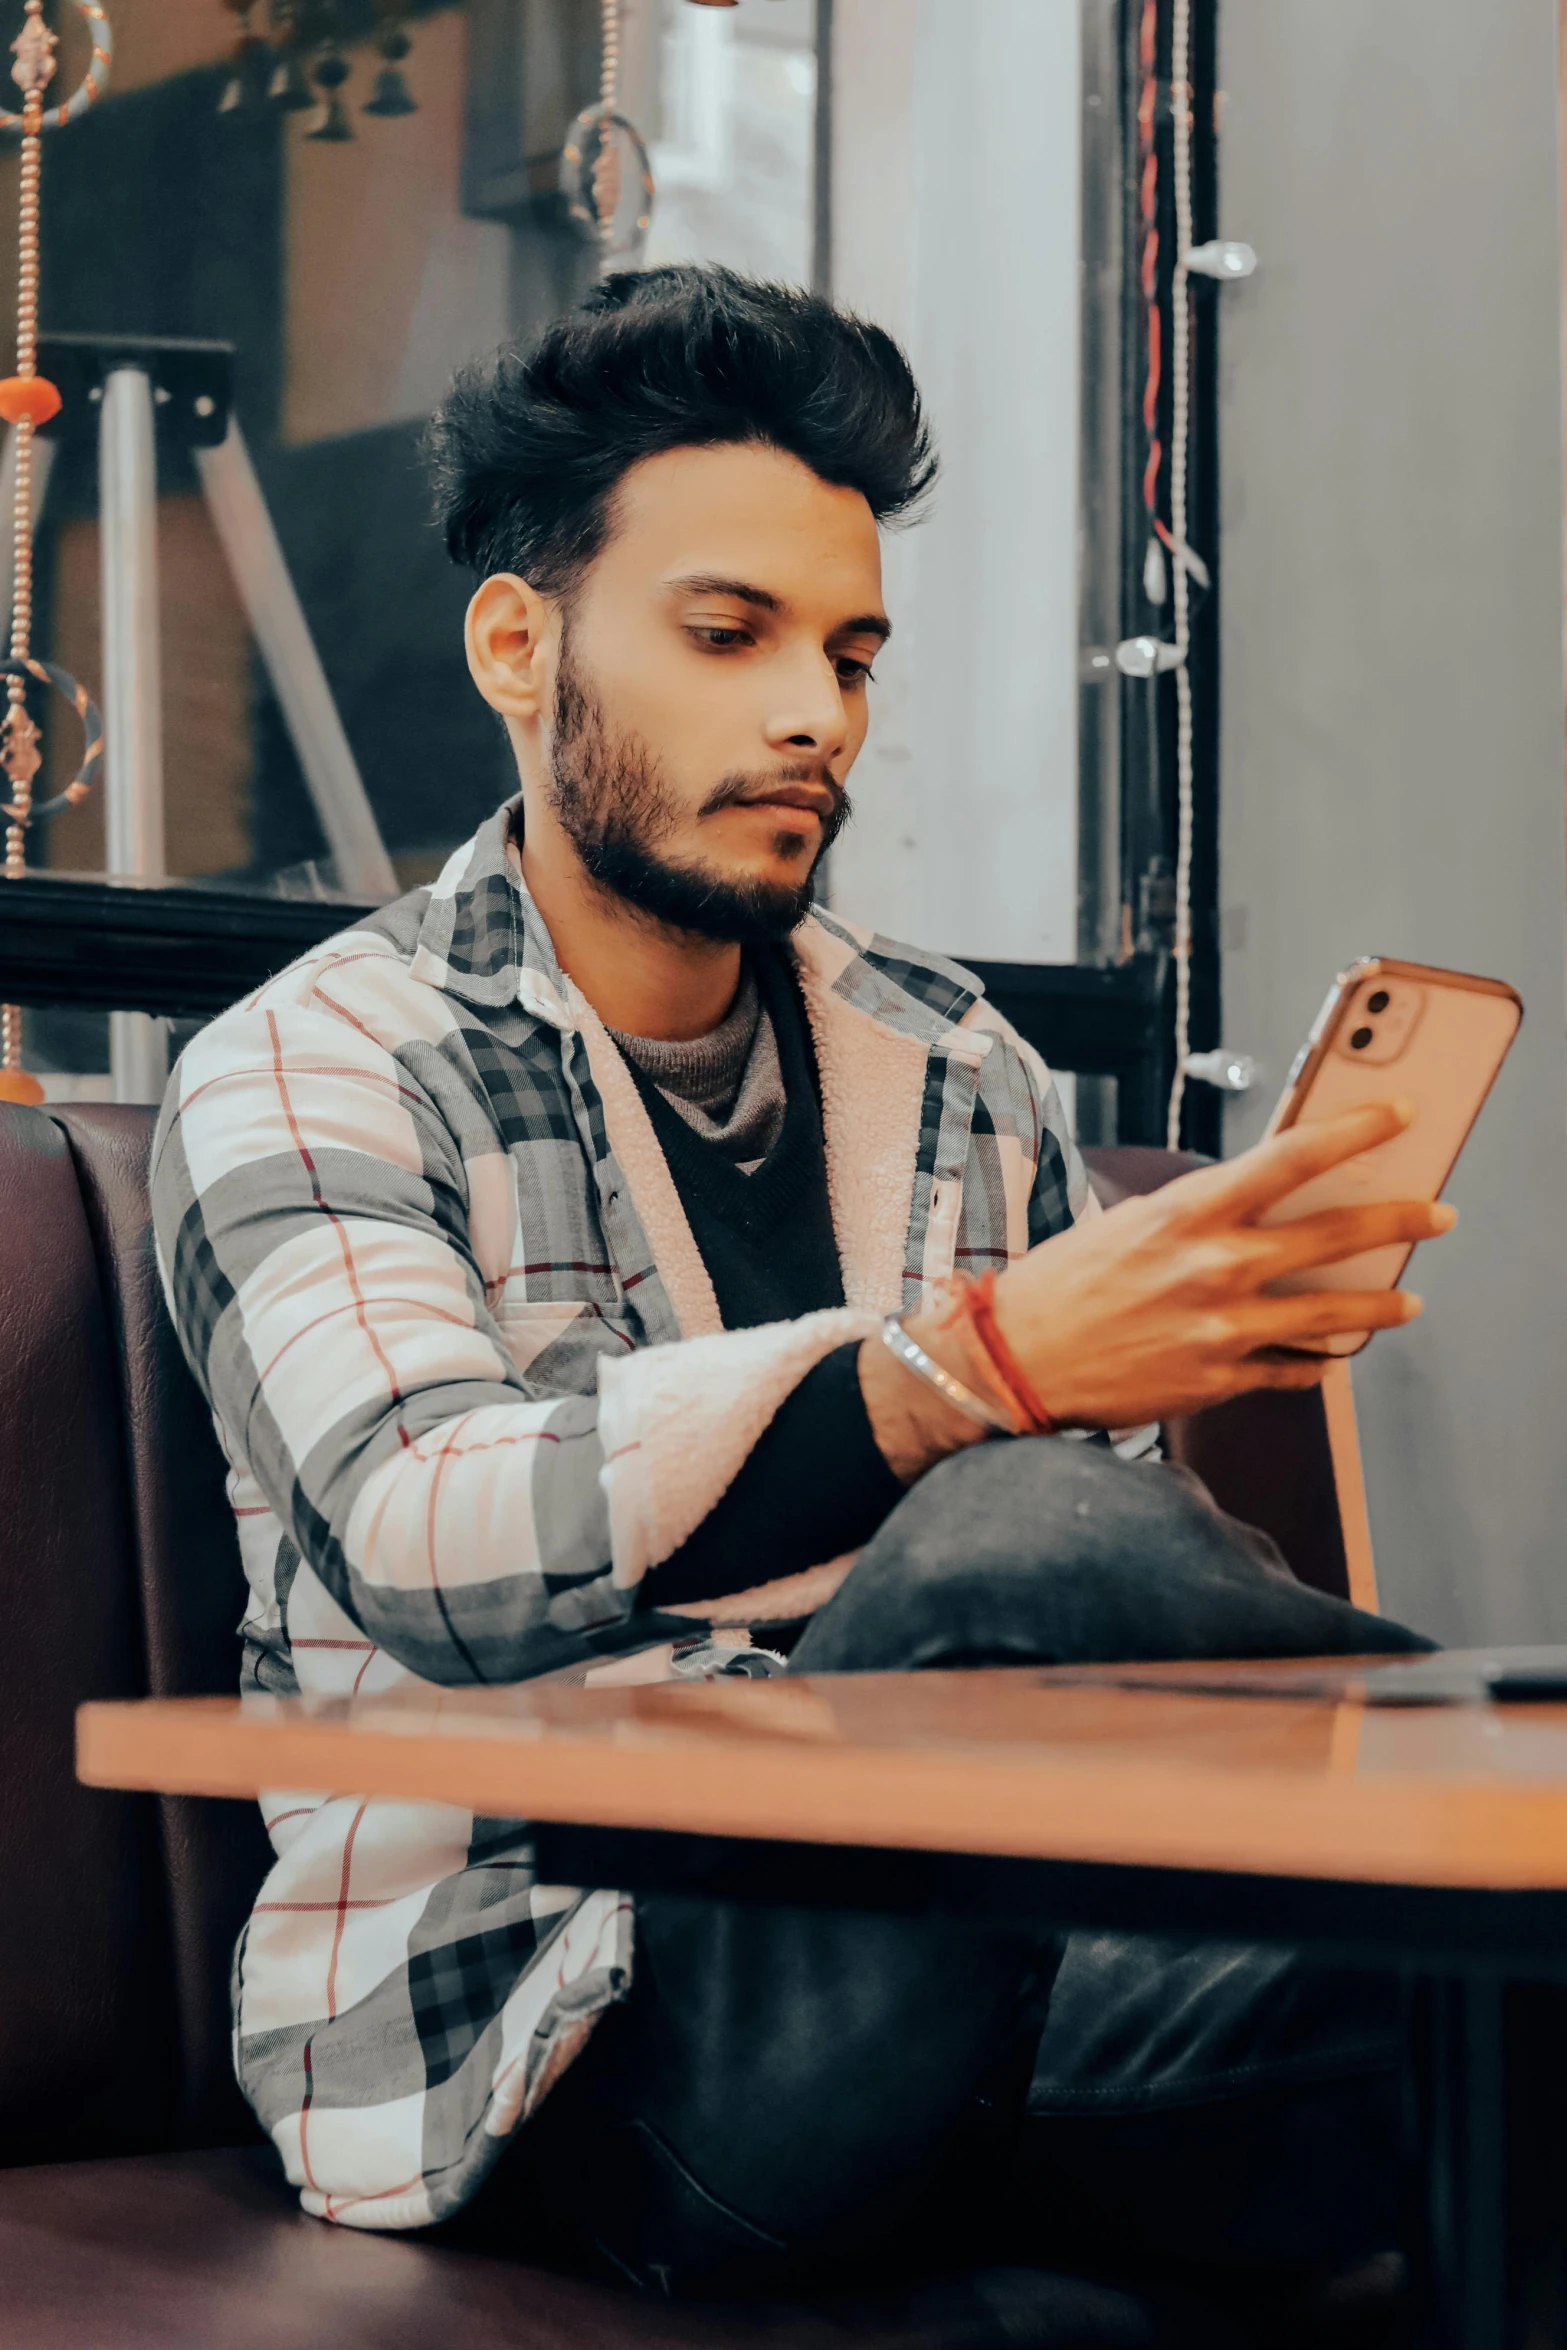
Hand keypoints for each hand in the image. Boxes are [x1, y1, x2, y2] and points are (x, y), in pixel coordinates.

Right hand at [975, 1098, 1450, 1430]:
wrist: (1016, 1358)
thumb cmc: (1068, 1282)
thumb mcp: (1135, 1222)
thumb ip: (1203, 1214)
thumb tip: (1266, 1204)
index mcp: (1191, 1212)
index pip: (1293, 1157)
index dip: (1356, 1132)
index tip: (1400, 1116)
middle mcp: (1215, 1266)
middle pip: (1334, 1235)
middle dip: (1399, 1220)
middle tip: (1440, 1212)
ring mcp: (1223, 1328)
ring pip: (1331, 1314)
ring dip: (1381, 1305)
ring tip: (1406, 1299)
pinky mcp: (1219, 1380)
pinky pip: (1291, 1369)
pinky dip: (1316, 1360)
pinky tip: (1333, 1354)